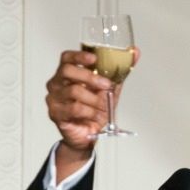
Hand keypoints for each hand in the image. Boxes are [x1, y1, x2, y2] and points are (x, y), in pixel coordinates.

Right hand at [45, 49, 139, 179]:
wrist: (88, 136)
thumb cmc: (94, 111)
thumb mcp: (109, 91)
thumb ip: (119, 73)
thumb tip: (135, 53)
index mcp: (67, 74)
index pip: (67, 58)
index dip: (79, 55)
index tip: (94, 58)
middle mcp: (57, 84)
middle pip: (68, 71)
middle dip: (90, 77)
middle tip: (105, 85)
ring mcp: (54, 98)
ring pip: (74, 91)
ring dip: (94, 99)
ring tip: (102, 107)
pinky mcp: (55, 113)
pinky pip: (74, 108)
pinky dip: (89, 112)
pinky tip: (94, 116)